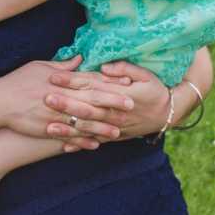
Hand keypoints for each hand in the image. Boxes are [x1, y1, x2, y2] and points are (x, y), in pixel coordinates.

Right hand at [0, 56, 134, 151]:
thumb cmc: (17, 81)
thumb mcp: (39, 67)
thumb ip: (62, 66)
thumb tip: (80, 58)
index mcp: (61, 81)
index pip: (90, 80)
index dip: (109, 82)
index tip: (126, 82)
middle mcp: (61, 97)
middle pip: (91, 99)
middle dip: (112, 102)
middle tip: (131, 104)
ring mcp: (54, 115)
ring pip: (83, 121)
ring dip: (102, 126)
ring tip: (119, 130)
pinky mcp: (47, 129)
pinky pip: (68, 137)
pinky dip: (82, 141)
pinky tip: (95, 145)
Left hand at [46, 61, 170, 139]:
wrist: (168, 113)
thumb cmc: (155, 89)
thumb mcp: (144, 74)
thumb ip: (124, 69)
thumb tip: (104, 67)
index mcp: (118, 94)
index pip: (90, 85)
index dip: (72, 81)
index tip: (54, 77)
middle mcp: (114, 112)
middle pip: (85, 107)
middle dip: (65, 103)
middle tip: (45, 98)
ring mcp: (114, 127)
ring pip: (87, 129)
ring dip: (68, 128)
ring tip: (48, 127)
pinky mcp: (115, 137)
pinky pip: (96, 142)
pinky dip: (81, 145)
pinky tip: (65, 147)